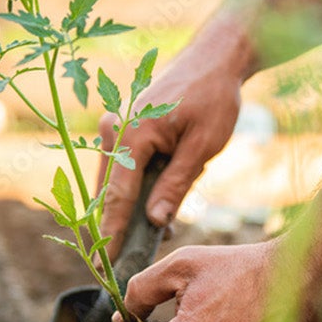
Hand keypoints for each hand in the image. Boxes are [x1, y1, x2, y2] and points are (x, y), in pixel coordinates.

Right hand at [97, 30, 250, 251]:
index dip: (113, 232)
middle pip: (109, 190)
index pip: (118, 196)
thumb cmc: (213, 99)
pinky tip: (153, 206)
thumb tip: (155, 221)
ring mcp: (113, 126)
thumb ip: (176, 185)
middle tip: (125, 259)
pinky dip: (132, 188)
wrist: (214, 59)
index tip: (107, 262)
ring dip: (127, 207)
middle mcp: (112, 129)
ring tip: (151, 233)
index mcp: (130, 134)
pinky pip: (120, 166)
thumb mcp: (202, 147)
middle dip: (118, 224)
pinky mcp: (121, 127)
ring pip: (113, 180)